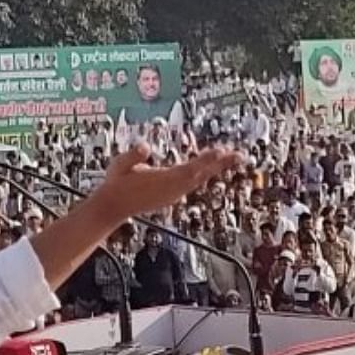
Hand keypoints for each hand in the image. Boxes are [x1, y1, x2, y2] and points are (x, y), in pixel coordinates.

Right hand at [94, 143, 239, 218]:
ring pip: (200, 178)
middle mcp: (173, 190)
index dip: (206, 161)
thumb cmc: (117, 185)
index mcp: (162, 181)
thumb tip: (144, 147)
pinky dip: (205, 172)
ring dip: (215, 167)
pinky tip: (211, 167)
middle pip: (202, 174)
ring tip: (231, 157)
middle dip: (220, 164)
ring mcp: (174, 194)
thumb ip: (132, 156)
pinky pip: (194, 182)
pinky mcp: (173, 195)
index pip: (189, 169)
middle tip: (239, 155)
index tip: (220, 152)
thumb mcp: (119, 166)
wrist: (114, 207)